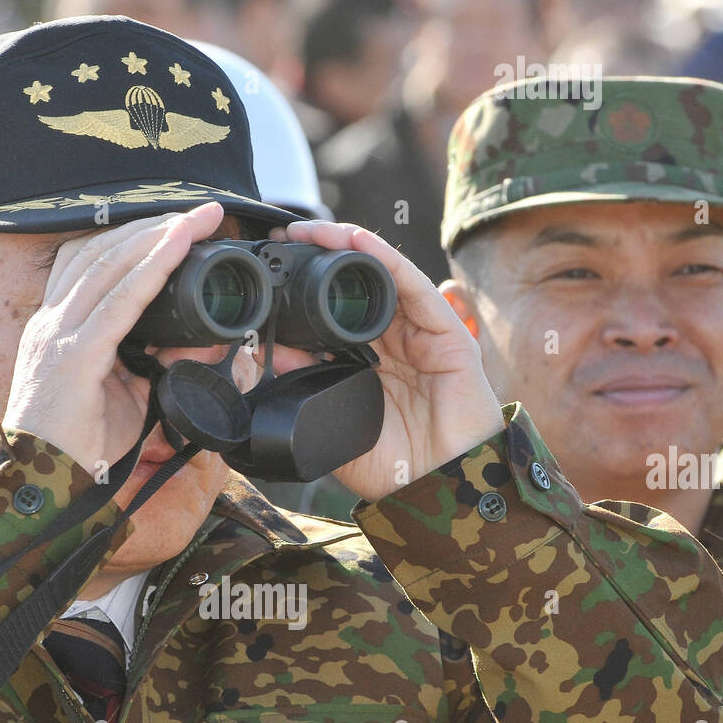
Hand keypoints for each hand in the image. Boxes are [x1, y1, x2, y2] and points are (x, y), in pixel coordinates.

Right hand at [1, 202, 225, 477]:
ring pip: (110, 264)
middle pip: (101, 250)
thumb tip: (183, 352)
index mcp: (56, 327)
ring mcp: (59, 334)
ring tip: (198, 219)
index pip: (90, 262)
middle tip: (201, 210)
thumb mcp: (121, 397)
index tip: (173, 222)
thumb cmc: (79, 445)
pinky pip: (120, 300)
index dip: (131, 236)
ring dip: (158, 236)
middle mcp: (53, 322)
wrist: (44, 482)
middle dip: (154, 224)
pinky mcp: (74, 355)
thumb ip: (146, 368)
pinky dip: (152, 268)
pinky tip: (177, 248)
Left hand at [278, 219, 504, 500]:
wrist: (441, 491)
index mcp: (371, 365)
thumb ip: (309, 395)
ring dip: (349, 248)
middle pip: (359, 287)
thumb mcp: (339, 427)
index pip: (337, 314)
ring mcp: (423, 337)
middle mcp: (397, 344)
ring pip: (385, 278)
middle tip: (287, 237)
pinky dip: (386, 261)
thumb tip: (275, 356)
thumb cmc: (399, 469)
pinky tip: (358, 242)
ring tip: (315, 230)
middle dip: (324, 257)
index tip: (274, 272)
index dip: (308, 290)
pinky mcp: (449, 335)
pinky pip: (414, 289)